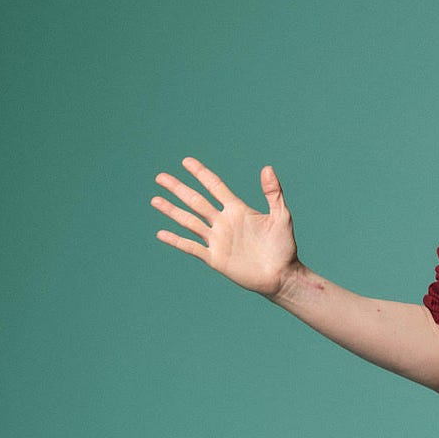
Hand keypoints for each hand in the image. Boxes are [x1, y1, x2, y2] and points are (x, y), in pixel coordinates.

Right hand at [152, 158, 299, 297]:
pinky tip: (161, 233)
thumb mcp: (281, 217)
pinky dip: (176, 240)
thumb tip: (267, 168)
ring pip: (189, 221)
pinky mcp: (215, 258)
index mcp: (237, 210)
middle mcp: (223, 222)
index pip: (215, 187)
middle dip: (178, 189)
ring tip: (155, 200)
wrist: (282, 276)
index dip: (201, 173)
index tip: (186, 161)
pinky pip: (191, 247)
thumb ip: (274, 193)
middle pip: (196, 201)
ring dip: (172, 210)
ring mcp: (217, 240)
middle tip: (160, 177)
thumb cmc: (284, 247)